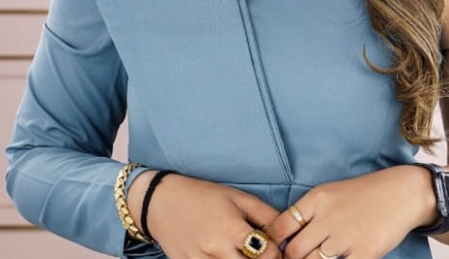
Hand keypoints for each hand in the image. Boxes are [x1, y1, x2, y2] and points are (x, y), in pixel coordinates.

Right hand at [131, 171, 286, 258]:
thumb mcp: (238, 198)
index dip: (276, 254)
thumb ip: (266, 215)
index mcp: (231, 229)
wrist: (161, 202)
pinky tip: (226, 258)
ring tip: (242, 255)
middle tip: (261, 255)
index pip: (267, 253)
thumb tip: (287, 232)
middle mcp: (215, 249)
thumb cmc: (203, 196)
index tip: (275, 251)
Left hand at [261, 166, 436, 258]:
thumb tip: (283, 237)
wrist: (403, 193)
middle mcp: (328, 218)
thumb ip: (308, 213)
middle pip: (293, 252)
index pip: (280, 227)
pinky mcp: (365, 253)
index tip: (274, 250)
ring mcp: (346, 237)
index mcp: (317, 200)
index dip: (273, 243)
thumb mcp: (330, 194)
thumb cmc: (364, 194)